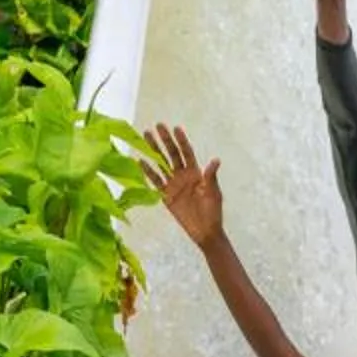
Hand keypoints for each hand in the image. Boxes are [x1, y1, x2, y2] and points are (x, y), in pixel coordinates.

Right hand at [139, 124, 221, 248]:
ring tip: (146, 135)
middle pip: (172, 154)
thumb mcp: (213, 193)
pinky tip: (141, 161)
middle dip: (165, 140)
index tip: (176, 128)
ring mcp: (174, 184)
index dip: (182, 141)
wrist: (205, 231)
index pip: (187, 153)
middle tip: (158, 125)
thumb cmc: (213, 212)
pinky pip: (155, 181)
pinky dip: (148, 172)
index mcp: (196, 172)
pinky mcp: (166, 195)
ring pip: (162, 163)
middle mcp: (183, 175)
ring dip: (154, 150)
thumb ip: (211, 176)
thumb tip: (215, 160)